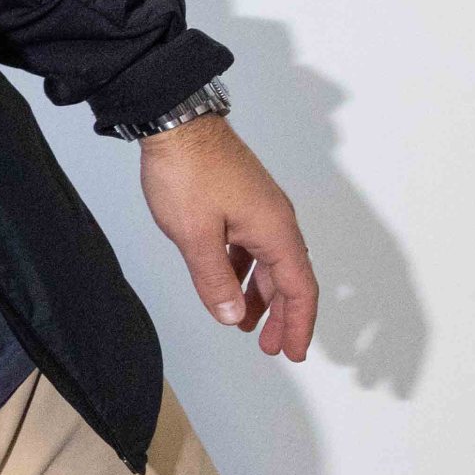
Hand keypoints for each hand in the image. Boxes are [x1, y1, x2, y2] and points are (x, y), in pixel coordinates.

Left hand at [139, 118, 313, 362]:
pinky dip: (241, 271)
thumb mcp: (195, 235)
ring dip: (259, 295)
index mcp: (275, 231)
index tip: (293, 351)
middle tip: (273, 347)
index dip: (298, 323)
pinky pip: (249, 247)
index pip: (298, 288)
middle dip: (281, 315)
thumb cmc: (187, 172)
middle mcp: (275, 221)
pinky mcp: (240, 202)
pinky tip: (226, 285)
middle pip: (288, 278)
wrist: (176, 122)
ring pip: (267, 263)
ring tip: (246, 324)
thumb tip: (232, 316)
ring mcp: (258, 210)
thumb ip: (214, 279)